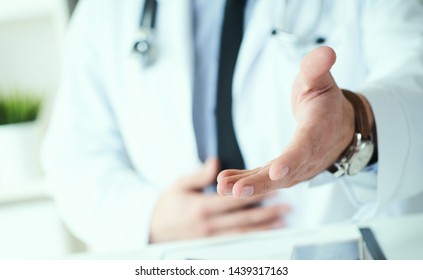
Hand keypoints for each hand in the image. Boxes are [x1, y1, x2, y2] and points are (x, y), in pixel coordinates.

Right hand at [149, 158, 288, 242]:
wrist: (151, 228)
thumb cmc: (165, 205)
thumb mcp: (179, 185)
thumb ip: (200, 175)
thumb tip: (215, 162)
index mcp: (202, 207)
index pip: (235, 200)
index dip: (256, 195)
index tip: (273, 188)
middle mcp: (209, 225)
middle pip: (244, 219)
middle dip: (267, 213)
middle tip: (286, 207)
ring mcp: (211, 237)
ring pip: (243, 232)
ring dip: (264, 227)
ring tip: (282, 222)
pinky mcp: (211, 243)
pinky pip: (235, 241)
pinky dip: (252, 237)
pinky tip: (263, 233)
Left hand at [217, 46, 355, 198]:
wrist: (338, 127)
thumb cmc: (326, 102)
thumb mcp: (322, 81)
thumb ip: (317, 69)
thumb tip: (324, 52)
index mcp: (318, 132)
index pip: (304, 148)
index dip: (291, 160)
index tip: (276, 171)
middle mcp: (308, 157)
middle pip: (284, 174)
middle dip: (259, 183)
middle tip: (234, 191)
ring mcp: (297, 168)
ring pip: (272, 181)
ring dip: (248, 186)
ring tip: (221, 188)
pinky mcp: (285, 172)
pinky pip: (264, 178)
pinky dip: (245, 181)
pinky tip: (224, 182)